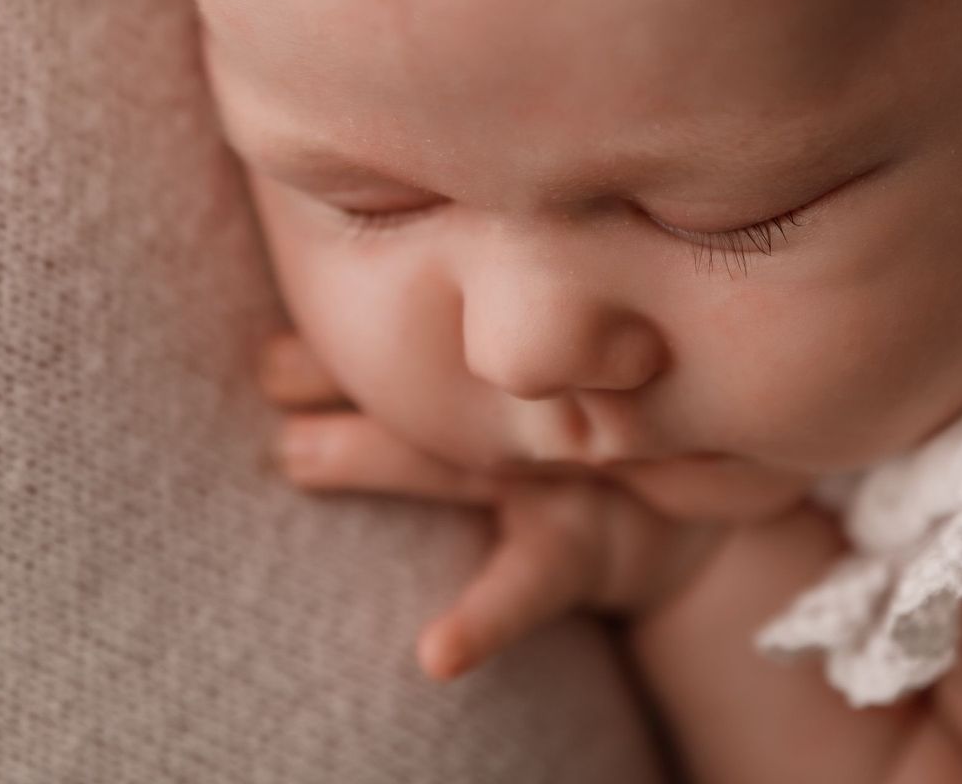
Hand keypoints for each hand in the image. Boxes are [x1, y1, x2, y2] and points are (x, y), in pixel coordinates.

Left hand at [256, 333, 730, 680]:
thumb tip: (265, 359)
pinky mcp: (581, 550)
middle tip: (268, 371)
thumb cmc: (567, 420)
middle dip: (348, 369)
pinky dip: (483, 620)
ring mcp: (561, 468)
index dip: (351, 309)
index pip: (423, 312)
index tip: (280, 318)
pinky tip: (438, 652)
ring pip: (462, 457)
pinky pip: (526, 587)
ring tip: (297, 453)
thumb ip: (420, 352)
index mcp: (508, 342)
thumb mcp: (514, 369)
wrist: (696, 494)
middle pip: (431, 370)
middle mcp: (533, 393)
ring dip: (378, 453)